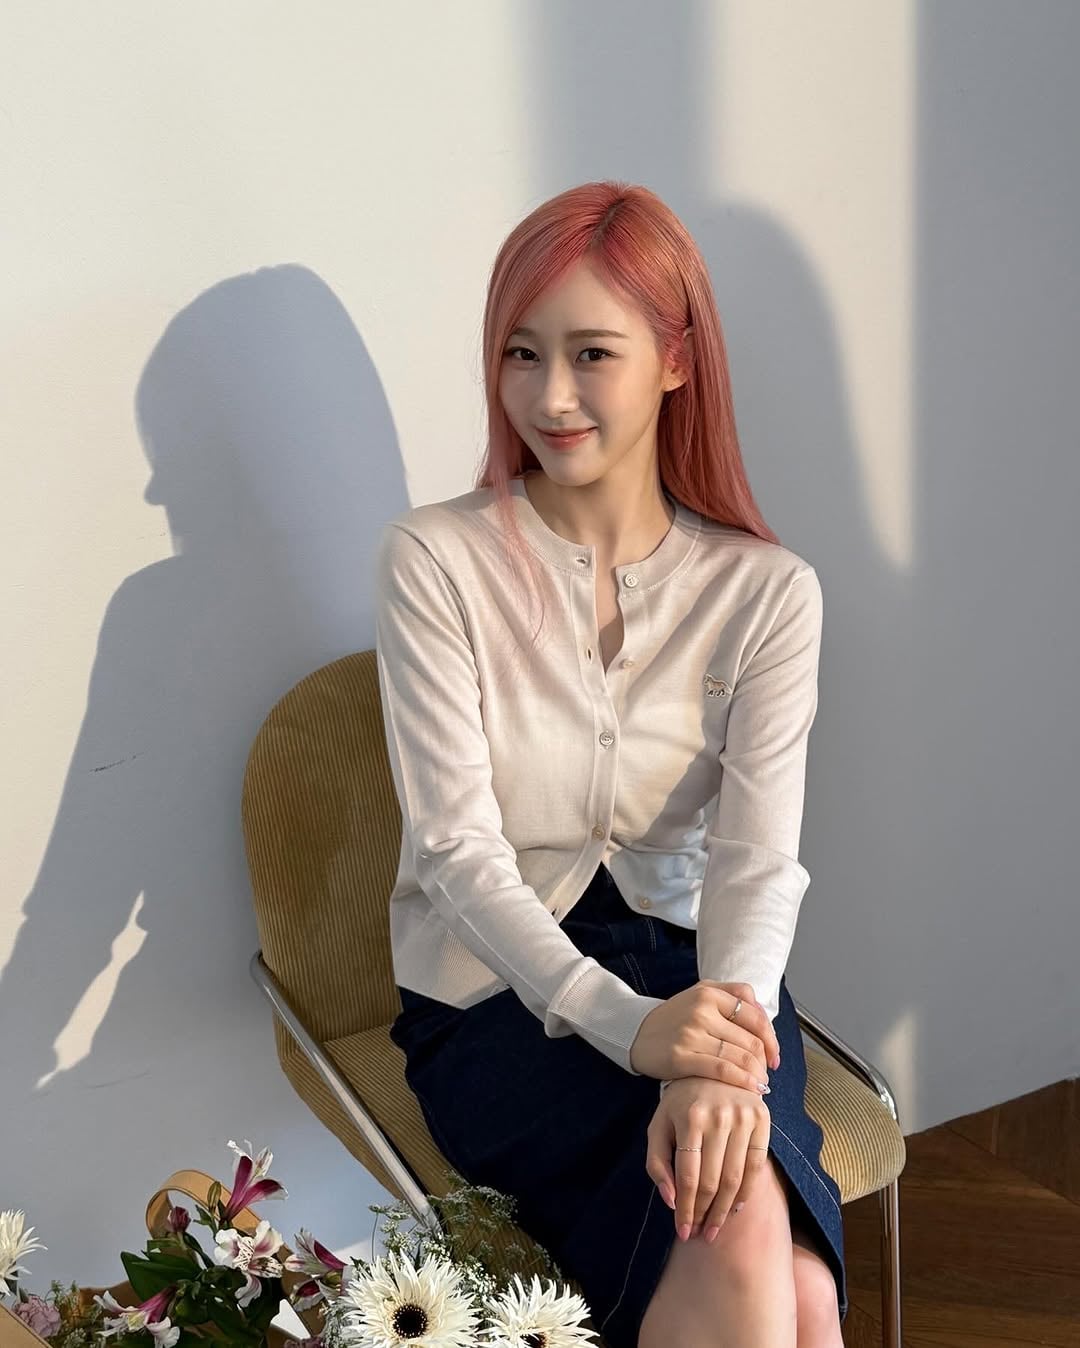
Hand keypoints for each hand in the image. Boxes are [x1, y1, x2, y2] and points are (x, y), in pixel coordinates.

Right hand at [629, 981, 779, 1089]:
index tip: (774, 1055)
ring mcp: (691, 1033)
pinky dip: (743, 1081)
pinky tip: (753, 1089)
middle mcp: (701, 1010)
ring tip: (762, 1084)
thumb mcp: (700, 993)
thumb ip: (733, 995)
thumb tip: (764, 1013)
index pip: (755, 1016)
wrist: (635, 1032)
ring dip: (757, 1074)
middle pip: (750, 1040)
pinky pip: (722, 1070)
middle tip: (768, 1073)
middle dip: (765, 1061)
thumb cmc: (674, 1017)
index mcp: (709, 993)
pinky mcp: (681, 1056)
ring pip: (739, 1056)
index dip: (771, 1039)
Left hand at [646, 1077, 771, 1240]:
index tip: (683, 1231)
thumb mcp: (658, 1126)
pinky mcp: (762, 1118)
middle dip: (703, 1214)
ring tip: (714, 1228)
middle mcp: (718, 1116)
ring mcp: (743, 1117)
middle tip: (699, 1234)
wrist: (713, 1068)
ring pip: (735, 1178)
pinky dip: (747, 1192)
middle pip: (712, 1181)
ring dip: (724, 1211)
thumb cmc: (680, 1104)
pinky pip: (757, 1166)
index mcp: (689, 1117)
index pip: (688, 1176)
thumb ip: (657, 1163)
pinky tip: (734, 1208)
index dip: (685, 1209)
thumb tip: (671, 1201)